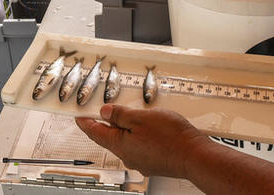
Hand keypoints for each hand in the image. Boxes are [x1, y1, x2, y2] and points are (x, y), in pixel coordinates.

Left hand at [75, 104, 208, 177]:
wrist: (195, 156)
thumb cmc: (171, 138)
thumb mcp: (141, 117)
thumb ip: (120, 115)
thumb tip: (105, 112)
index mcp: (120, 145)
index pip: (96, 133)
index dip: (86, 123)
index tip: (78, 117)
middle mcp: (128, 157)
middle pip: (110, 138)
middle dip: (106, 124)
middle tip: (103, 112)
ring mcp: (141, 161)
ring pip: (126, 142)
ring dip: (125, 129)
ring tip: (131, 116)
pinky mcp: (154, 162)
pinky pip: (140, 146)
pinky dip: (138, 136)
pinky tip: (147, 129)